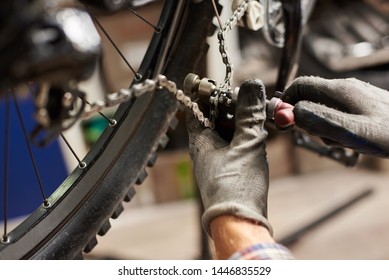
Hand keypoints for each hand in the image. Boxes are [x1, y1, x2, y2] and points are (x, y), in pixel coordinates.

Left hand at [186, 79, 271, 235]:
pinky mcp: (228, 169)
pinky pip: (233, 144)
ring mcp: (216, 160)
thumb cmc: (238, 185)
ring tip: (254, 108)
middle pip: (211, 118)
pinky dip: (242, 134)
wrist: (239, 221)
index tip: (203, 77)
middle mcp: (204, 149)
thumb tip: (252, 85)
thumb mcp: (247, 144)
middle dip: (226, 103)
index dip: (199, 92)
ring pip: (224, 131)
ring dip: (238, 119)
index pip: (194, 108)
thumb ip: (250, 114)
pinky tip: (256, 130)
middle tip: (243, 92)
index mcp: (200, 141)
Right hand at [283, 76, 388, 157]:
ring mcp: (355, 96)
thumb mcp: (353, 131)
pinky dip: (337, 128)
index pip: (300, 85)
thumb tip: (294, 113)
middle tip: (321, 136)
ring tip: (343, 141)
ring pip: (324, 109)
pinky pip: (338, 115)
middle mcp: (346, 88)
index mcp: (340, 90)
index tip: (284, 121)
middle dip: (307, 119)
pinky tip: (353, 139)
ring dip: (324, 127)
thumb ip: (322, 121)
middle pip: (310, 98)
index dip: (287, 102)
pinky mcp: (362, 105)